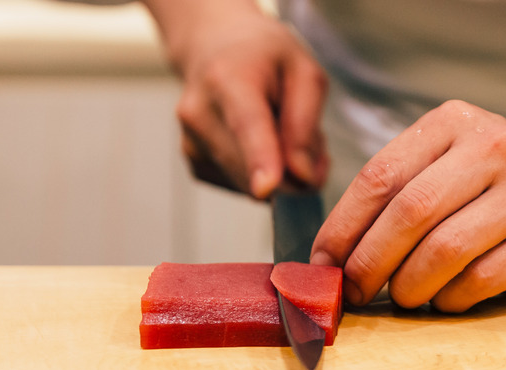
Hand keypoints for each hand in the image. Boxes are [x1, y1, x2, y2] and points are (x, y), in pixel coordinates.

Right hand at [145, 0, 328, 197]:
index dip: (259, 159)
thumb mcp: (303, 70)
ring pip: (251, 184)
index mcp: (227, 78)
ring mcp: (191, 142)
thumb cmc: (263, 56)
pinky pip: (242, 187)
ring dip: (280, 172)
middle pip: (252, 168)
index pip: (246, 125)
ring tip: (280, 128)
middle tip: (314, 144)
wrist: (212, 46)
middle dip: (294, 173)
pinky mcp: (194, 163)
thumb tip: (303, 175)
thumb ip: (307, 122)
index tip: (266, 188)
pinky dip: (261, 174)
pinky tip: (261, 142)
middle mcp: (199, 113)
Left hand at [310, 100, 505, 311]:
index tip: (323, 261)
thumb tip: (333, 255)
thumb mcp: (446, 162)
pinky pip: (479, 280)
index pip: (381, 175)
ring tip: (400, 296)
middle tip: (352, 290)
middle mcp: (494, 147)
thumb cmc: (490, 183)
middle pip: (410, 212)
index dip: (343, 225)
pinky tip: (443, 297)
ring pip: (444, 250)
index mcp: (453, 122)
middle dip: (369, 261)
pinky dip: (448, 298)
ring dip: (408, 285)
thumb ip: (396, 193)